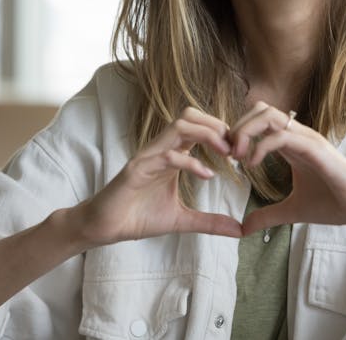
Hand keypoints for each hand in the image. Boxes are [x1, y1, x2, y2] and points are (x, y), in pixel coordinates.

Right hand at [73, 107, 242, 246]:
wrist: (104, 228)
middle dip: (217, 125)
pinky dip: (190, 162)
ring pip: (179, 126)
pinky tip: (207, 175)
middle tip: (236, 148)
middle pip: (190, 116)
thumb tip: (239, 230)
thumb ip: (210, 222)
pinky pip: (166, 155)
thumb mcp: (182, 220)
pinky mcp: (137, 170)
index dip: (222, 132)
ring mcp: (148, 156)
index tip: (241, 151)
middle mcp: (160, 149)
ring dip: (207, 135)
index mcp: (171, 154)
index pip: (198, 126)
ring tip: (226, 154)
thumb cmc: (138, 217)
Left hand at [228, 102, 345, 236]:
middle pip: (260, 109)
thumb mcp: (293, 211)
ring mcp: (307, 139)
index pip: (259, 119)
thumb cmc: (335, 203)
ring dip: (246, 132)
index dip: (239, 132)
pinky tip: (251, 165)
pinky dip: (260, 147)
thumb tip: (244, 228)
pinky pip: (281, 136)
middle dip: (238, 127)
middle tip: (229, 155)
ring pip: (268, 115)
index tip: (229, 157)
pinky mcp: (316, 149)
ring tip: (238, 157)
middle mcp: (299, 135)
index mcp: (292, 143)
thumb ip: (268, 216)